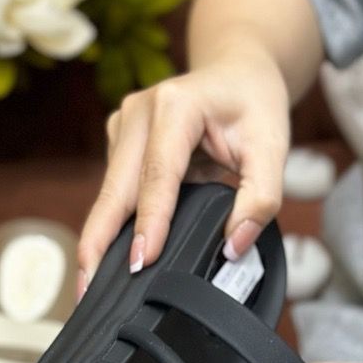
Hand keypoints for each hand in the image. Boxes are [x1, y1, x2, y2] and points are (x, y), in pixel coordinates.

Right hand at [77, 44, 290, 296]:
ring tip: (93, 286)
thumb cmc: (254, 106)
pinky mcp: (120, 141)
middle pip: (116, 188)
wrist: (237, 71)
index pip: (159, 174)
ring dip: (101, 239)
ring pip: (109, 194)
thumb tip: (232, 246)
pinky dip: (113, 225)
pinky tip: (110, 258)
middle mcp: (139, 111)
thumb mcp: (273, 148)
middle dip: (100, 241)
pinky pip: (115, 191)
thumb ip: (261, 198)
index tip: (142, 262)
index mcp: (175, 105)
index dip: (150, 221)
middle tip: (90, 290)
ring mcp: (124, 125)